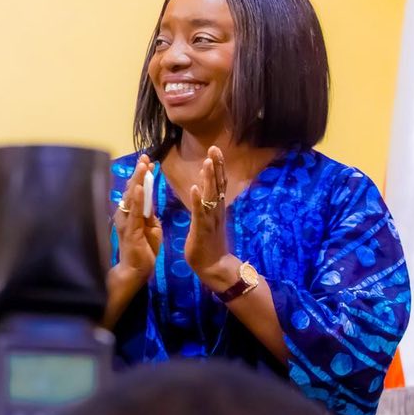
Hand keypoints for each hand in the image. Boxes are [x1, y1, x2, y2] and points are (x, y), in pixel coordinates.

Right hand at [112, 154, 163, 282]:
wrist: (136, 271)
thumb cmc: (144, 251)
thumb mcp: (151, 229)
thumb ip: (150, 216)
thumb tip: (151, 206)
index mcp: (132, 214)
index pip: (137, 191)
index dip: (143, 176)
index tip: (149, 162)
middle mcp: (126, 215)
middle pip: (132, 189)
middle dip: (139, 173)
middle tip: (145, 156)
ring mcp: (126, 222)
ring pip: (131, 197)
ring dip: (137, 181)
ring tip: (142, 166)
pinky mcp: (130, 230)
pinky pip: (134, 212)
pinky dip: (136, 199)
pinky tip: (138, 188)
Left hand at [182, 146, 238, 290]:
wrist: (213, 266)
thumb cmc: (207, 244)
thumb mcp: (207, 221)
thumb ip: (208, 206)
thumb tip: (205, 191)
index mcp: (216, 208)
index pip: (218, 183)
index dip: (217, 166)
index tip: (214, 150)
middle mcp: (216, 211)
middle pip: (218, 184)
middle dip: (216, 166)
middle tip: (214, 148)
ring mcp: (210, 219)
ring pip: (211, 195)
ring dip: (209, 178)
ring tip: (206, 162)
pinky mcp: (202, 229)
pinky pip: (199, 213)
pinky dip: (198, 200)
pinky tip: (195, 188)